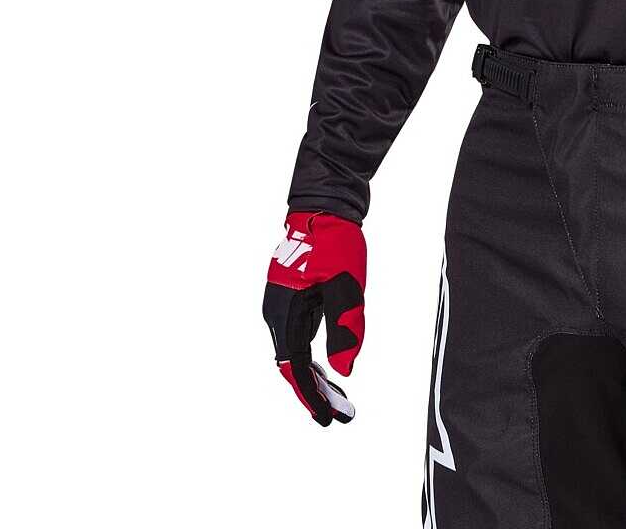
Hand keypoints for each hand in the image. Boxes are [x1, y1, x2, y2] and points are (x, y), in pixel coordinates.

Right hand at [263, 210, 366, 424]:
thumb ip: (345, 328)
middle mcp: (278, 314)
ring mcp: (283, 306)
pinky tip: (328, 367)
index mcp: (286, 313)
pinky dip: (313, 357)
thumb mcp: (347, 286)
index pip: (297, 367)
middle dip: (316, 392)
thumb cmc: (335, 243)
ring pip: (296, 352)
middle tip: (340, 414)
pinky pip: (299, 338)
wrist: (323, 207)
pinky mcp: (292, 298)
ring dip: (315, 377)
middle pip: (294, 365)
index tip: (329, 420)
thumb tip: (347, 371)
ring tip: (339, 398)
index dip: (312, 396)